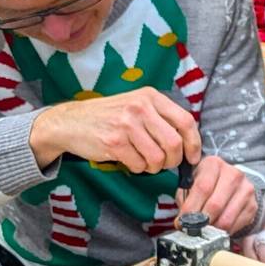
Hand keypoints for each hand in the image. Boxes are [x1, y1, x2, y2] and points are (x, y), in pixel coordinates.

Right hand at [30, 87, 200, 172]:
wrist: (70, 121)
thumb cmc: (110, 116)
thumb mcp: (138, 105)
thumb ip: (162, 118)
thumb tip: (189, 143)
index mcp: (151, 97)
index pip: (186, 121)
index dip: (194, 143)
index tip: (193, 157)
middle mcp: (140, 107)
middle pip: (174, 143)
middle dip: (173, 160)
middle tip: (165, 163)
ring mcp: (127, 124)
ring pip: (158, 158)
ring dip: (154, 167)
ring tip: (145, 161)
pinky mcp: (114, 142)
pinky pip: (139, 165)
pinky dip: (138, 168)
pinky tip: (130, 159)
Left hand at [178, 156, 255, 235]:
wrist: (229, 183)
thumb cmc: (205, 184)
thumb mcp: (191, 184)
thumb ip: (185, 200)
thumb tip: (182, 222)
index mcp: (214, 164)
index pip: (202, 188)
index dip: (191, 209)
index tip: (182, 222)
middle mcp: (233, 174)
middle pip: (215, 205)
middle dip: (201, 222)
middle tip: (192, 230)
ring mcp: (246, 189)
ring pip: (226, 218)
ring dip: (212, 229)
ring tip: (204, 231)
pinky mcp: (252, 205)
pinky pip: (236, 225)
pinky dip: (223, 232)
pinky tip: (217, 228)